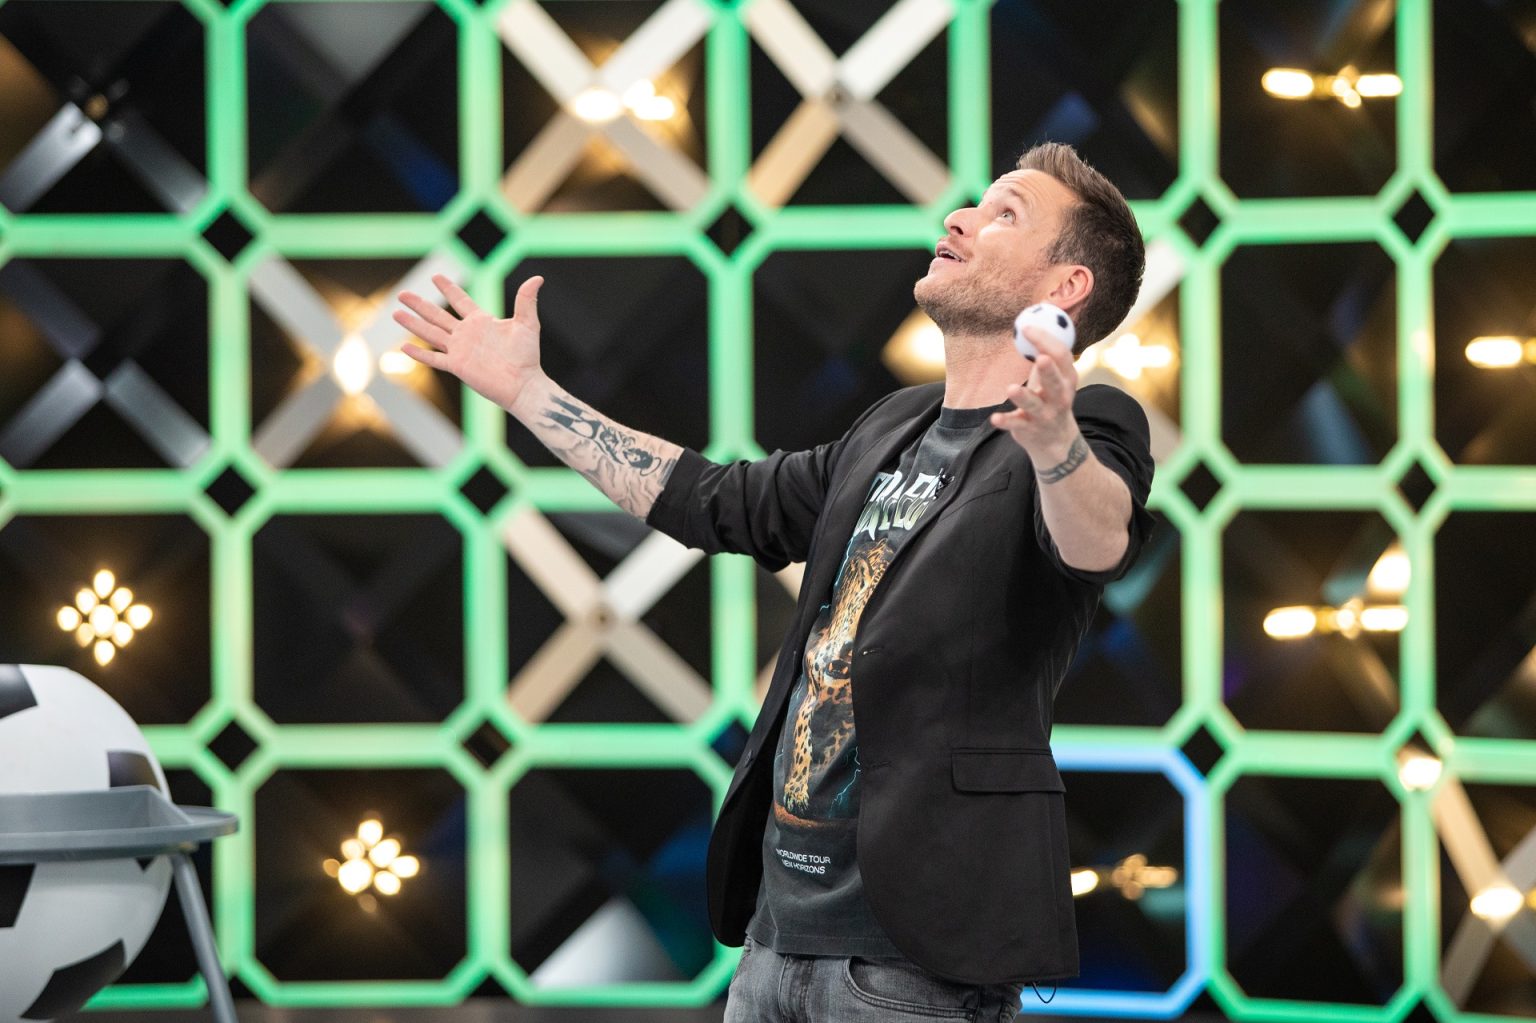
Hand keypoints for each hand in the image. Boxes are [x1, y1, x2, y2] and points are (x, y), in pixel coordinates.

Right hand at [393, 273, 545, 410]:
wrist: (524, 383)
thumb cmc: (528, 356)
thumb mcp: (527, 324)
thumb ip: (526, 300)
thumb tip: (538, 278)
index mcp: (481, 321)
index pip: (460, 301)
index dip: (448, 289)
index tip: (436, 277)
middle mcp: (467, 334)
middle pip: (437, 315)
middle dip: (420, 304)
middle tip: (402, 293)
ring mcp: (460, 350)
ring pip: (431, 333)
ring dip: (413, 323)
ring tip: (396, 313)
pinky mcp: (457, 366)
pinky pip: (434, 358)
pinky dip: (419, 353)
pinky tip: (403, 346)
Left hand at [989, 324, 1079, 459]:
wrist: (1057, 442)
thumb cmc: (1051, 400)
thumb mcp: (1054, 379)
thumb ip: (1045, 355)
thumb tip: (1030, 324)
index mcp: (1067, 380)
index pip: (1061, 356)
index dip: (1046, 340)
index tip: (1026, 327)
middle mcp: (1060, 398)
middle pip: (1056, 382)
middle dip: (1049, 371)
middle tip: (1041, 358)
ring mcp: (1046, 416)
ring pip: (1035, 405)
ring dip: (1024, 397)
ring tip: (1012, 388)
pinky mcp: (1030, 430)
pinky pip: (1017, 425)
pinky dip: (1006, 421)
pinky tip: (994, 418)